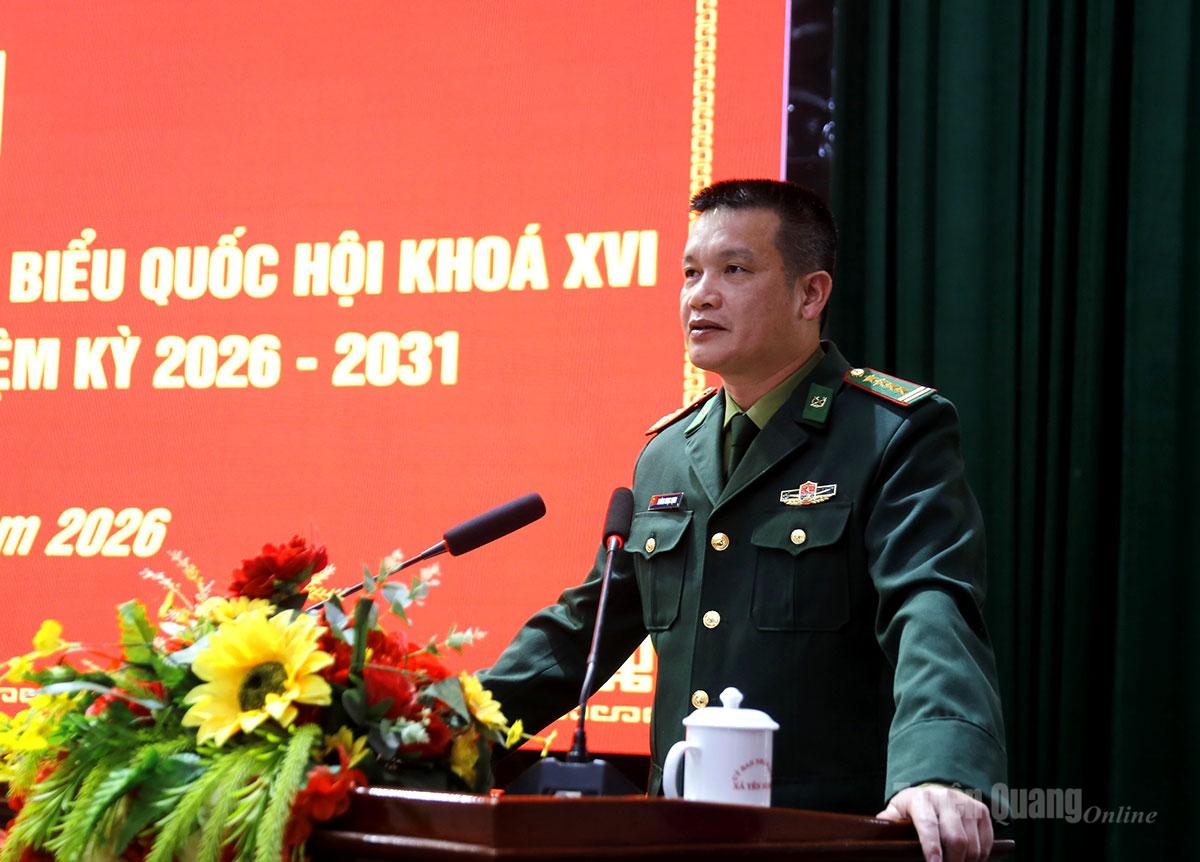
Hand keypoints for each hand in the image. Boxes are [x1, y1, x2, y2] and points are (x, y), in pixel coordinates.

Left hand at [876, 784, 993, 861]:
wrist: (936, 788)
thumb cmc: (914, 806)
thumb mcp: (898, 810)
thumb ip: (889, 821)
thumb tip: (877, 832)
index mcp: (921, 799)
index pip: (928, 825)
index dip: (932, 848)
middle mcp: (946, 799)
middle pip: (956, 839)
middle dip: (952, 861)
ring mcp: (966, 804)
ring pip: (972, 844)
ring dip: (966, 861)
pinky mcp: (981, 811)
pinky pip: (986, 842)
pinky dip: (979, 856)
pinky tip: (968, 858)